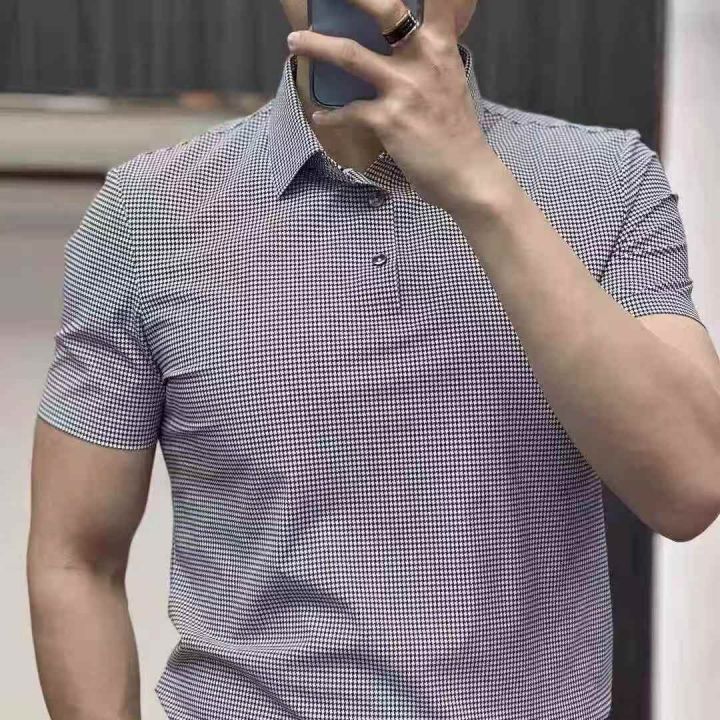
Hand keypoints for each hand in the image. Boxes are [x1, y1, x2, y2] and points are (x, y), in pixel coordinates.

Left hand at [286, 0, 502, 214]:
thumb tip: (403, 47)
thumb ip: (428, 59)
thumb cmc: (456, 132)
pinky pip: (348, 111)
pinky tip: (320, 116)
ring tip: (294, 41)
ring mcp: (404, 89)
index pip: (437, 0)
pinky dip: (331, 115)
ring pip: (350, 55)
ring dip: (317, 46)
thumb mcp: (449, 82)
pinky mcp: (388, 120)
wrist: (466, 174)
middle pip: (386, 10)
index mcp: (441, 47)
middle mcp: (423, 60)